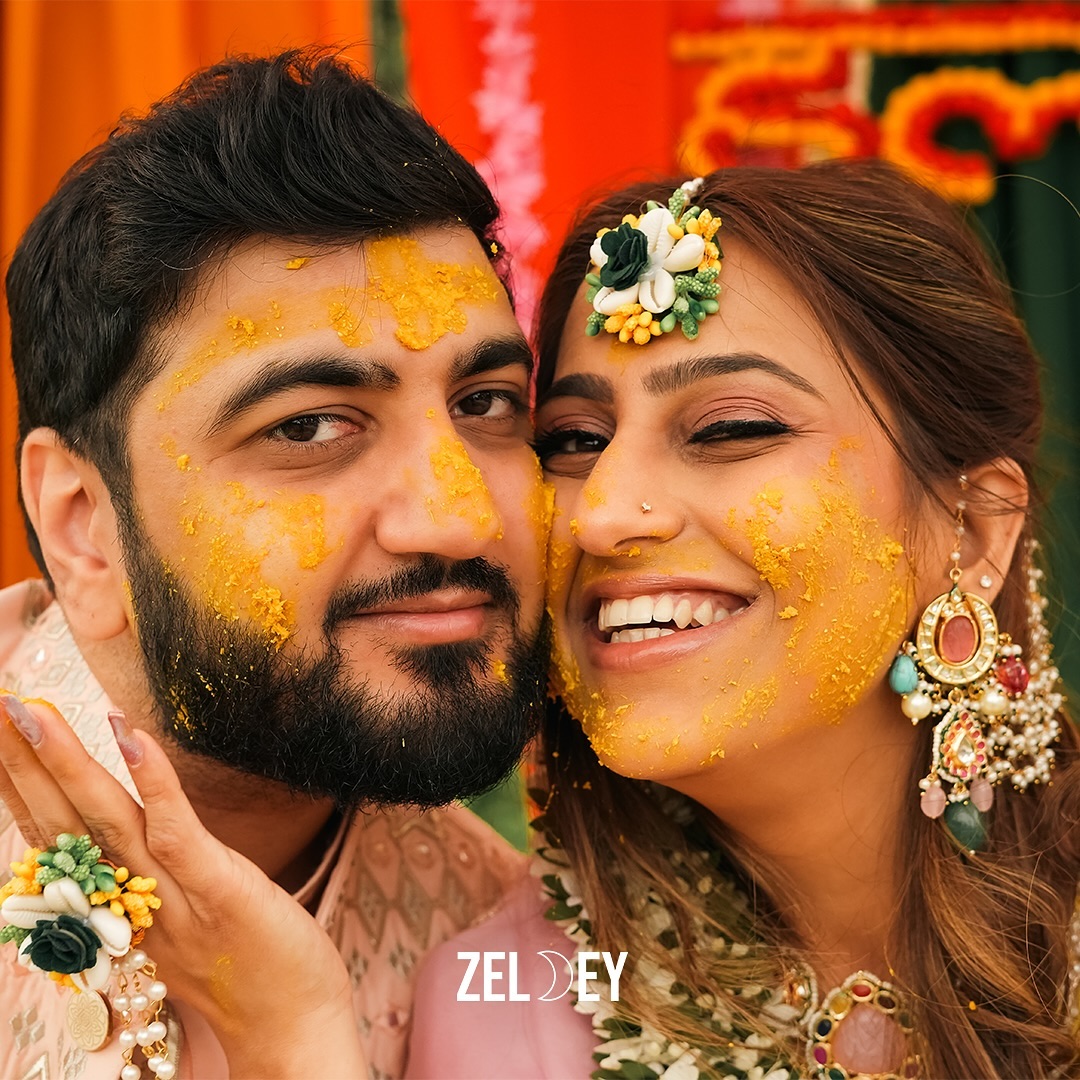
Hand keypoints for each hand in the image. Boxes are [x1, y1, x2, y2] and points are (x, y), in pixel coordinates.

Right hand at [0, 695, 365, 1078]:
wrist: (295, 1041)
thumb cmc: (248, 980)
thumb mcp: (187, 933)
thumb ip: (150, 898)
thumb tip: (131, 853)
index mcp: (122, 912)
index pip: (60, 842)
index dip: (24, 789)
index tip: (2, 737)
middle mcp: (134, 906)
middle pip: (66, 826)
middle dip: (24, 764)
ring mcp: (174, 899)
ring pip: (106, 824)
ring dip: (66, 763)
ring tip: (30, 712)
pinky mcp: (220, 891)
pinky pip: (177, 833)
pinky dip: (153, 783)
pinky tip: (127, 736)